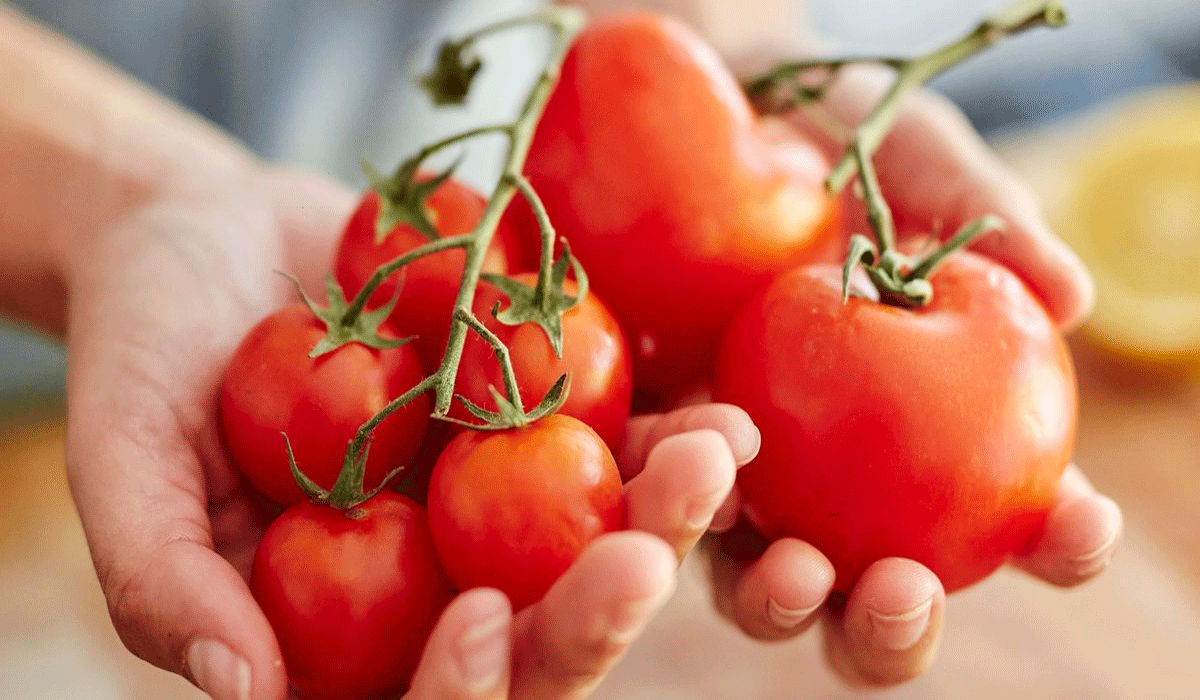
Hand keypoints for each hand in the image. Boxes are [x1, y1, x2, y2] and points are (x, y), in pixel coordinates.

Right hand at [62, 150, 749, 696]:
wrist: (212, 234)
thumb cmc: (145, 349)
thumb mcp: (126, 458)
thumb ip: (165, 579)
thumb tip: (244, 692)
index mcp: (347, 632)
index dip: (459, 688)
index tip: (477, 619)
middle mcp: (440, 582)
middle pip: (537, 635)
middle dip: (595, 611)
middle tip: (645, 558)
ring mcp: (501, 506)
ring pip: (601, 542)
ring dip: (666, 517)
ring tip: (714, 459)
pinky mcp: (540, 420)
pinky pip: (617, 441)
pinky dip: (669, 433)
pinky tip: (719, 409)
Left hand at [699, 69, 1123, 686]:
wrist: (710, 111)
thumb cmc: (839, 138)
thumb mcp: (915, 160)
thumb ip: (988, 221)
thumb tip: (1072, 299)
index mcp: (932, 433)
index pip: (1013, 518)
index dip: (1055, 540)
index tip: (1074, 523)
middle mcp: (836, 481)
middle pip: (871, 599)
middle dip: (891, 626)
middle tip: (902, 589)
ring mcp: (737, 475)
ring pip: (756, 586)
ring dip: (781, 601)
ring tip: (794, 569)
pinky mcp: (648, 445)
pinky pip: (655, 500)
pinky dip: (677, 506)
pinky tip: (702, 481)